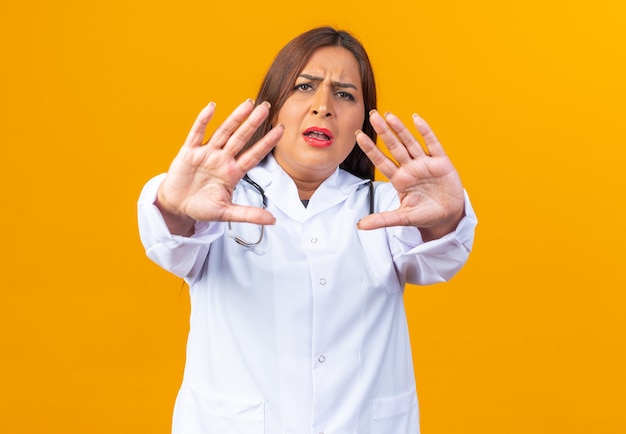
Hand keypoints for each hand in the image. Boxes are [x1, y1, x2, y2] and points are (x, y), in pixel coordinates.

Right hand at [156, 99, 283, 234]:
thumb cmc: (202, 207)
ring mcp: (206, 153)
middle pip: (241, 138)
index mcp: (233, 172)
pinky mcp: (189, 152)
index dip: (267, 143)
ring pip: (223, 132)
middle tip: (266, 107)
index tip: (281, 130)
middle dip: (253, 123)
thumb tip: (272, 220)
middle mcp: (222, 159)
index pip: (254, 154)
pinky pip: (197, 133)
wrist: (177, 206)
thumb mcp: (227, 213)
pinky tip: (212, 108)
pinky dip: (203, 120)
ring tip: (247, 104)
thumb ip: (249, 214)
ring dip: (234, 118)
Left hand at [355, 110, 464, 239]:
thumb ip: (382, 219)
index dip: (371, 149)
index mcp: (399, 180)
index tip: (358, 136)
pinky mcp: (441, 163)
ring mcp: (425, 164)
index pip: (381, 161)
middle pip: (394, 147)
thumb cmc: (424, 215)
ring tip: (389, 115)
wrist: (448, 216)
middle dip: (383, 132)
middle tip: (372, 115)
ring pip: (411, 143)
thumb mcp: (402, 218)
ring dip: (401, 129)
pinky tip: (417, 119)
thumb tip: (359, 226)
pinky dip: (426, 132)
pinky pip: (433, 144)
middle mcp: (410, 168)